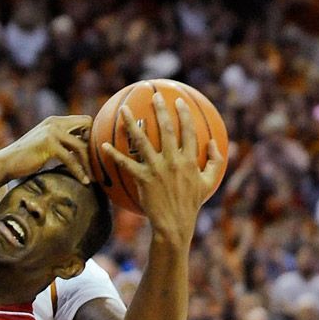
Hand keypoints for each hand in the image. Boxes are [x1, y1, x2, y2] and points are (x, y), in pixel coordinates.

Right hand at [4, 115, 92, 183]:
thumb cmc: (25, 159)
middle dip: (93, 143)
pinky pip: (71, 159)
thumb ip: (62, 142)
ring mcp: (51, 132)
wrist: (5, 163)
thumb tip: (81, 150)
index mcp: (55, 121)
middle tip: (96, 161)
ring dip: (89, 162)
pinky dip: (79, 171)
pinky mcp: (48, 145)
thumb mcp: (46, 145)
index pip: (84, 120)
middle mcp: (54, 122)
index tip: (91, 153)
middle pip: (87, 124)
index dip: (90, 135)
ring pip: (81, 145)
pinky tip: (84, 181)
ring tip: (94, 176)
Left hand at [101, 93, 224, 244]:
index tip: (178, 100)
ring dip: (131, 123)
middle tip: (154, 95)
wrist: (175, 224)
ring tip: (123, 110)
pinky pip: (126, 164)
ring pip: (142, 141)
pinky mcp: (142, 179)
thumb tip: (215, 142)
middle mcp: (173, 161)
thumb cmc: (192, 203)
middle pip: (165, 129)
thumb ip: (216, 161)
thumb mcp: (209, 182)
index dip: (183, 114)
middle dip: (160, 109)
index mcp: (190, 160)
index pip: (188, 131)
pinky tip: (103, 144)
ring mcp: (156, 169)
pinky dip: (114, 154)